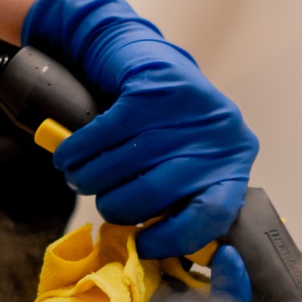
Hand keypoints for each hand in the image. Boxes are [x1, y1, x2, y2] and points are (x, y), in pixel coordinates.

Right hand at [23, 0, 257, 258]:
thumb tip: (152, 251)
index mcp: (232, 161)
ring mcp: (185, 110)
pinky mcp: (149, 88)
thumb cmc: (158, 120)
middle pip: (155, 196)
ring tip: (80, 176)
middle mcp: (218, 134)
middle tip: (104, 202)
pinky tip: (68, 156)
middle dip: (117, 206)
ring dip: (88, 179)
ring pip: (122, 168)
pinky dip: (77, 152)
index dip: (172, 239)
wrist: (131, 50)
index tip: (143, 245)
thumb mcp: (181, 160)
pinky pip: (102, 138)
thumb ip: (180, 198)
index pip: (211, 217)